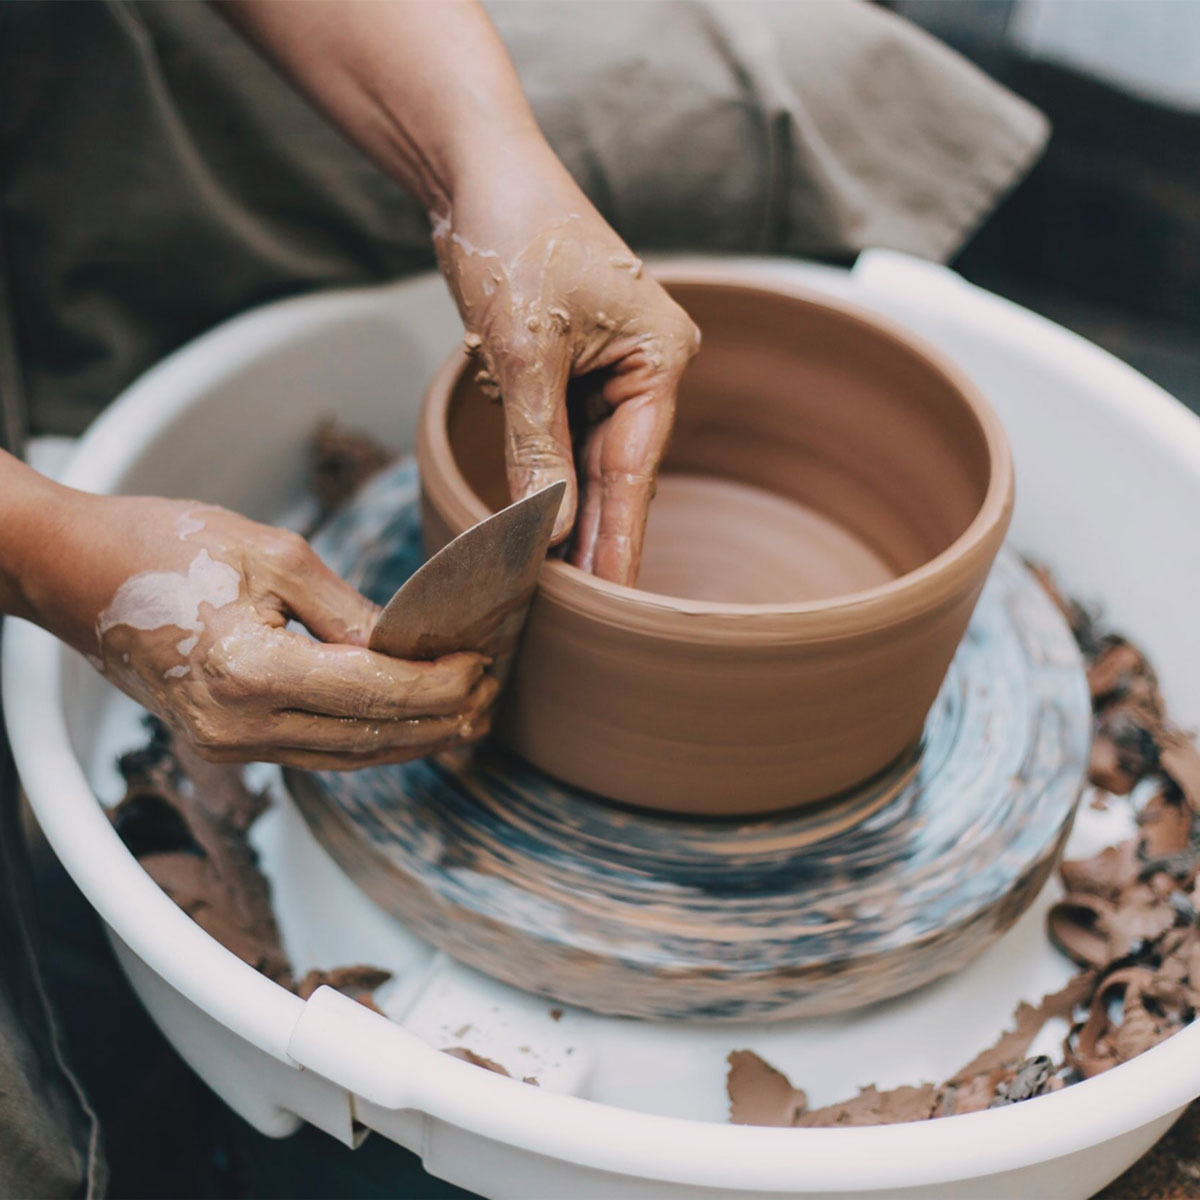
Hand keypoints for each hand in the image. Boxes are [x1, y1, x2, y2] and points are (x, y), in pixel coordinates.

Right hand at [24, 492, 495, 769]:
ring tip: (468, 714)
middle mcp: (238, 726)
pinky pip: (316, 751)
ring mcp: (228, 745)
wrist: (73, 572)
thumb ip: (348, 611)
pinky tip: (408, 724)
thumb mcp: (273, 553)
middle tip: (493, 694)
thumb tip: (410, 646)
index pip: (377, 694)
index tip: (486, 666)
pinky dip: (369, 739)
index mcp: (250, 671)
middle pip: (371, 738)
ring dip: (413, 739)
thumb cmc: (164, 544)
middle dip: (441, 719)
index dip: (441, 685)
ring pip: (348, 756)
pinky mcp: (225, 744)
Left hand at [434, 139, 699, 585]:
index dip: (619, 539)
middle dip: (595, 535)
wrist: (476, 170)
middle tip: (582, 609)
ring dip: (569, 512)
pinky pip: (566, 436)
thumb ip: (538, 447)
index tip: (614, 601)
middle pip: (619, 472)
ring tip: (559, 583)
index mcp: (660, 357)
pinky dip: (550, 475)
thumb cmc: (512, 236)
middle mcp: (647, 367)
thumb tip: (547, 530)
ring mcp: (612, 368)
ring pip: (591, 460)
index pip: (636, 469)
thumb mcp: (524, 351)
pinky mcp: (575, 367)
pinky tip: (541, 523)